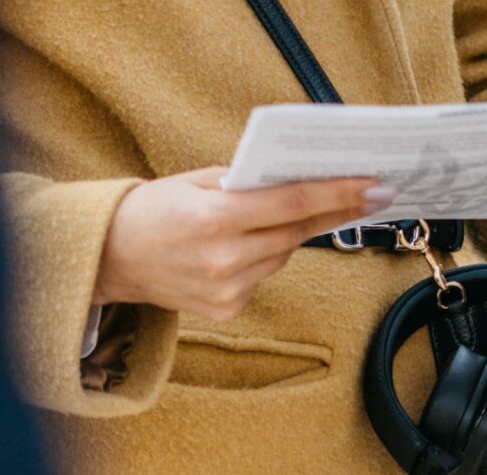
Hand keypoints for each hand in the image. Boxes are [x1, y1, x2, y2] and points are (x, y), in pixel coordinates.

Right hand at [95, 167, 385, 320]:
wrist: (109, 257)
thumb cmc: (156, 207)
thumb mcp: (199, 178)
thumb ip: (250, 181)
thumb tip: (307, 176)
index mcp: (215, 217)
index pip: (294, 203)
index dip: (340, 194)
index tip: (377, 185)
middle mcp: (222, 258)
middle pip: (297, 230)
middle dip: (336, 209)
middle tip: (371, 190)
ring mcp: (225, 290)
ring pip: (284, 253)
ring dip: (294, 231)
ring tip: (299, 209)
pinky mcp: (225, 310)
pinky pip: (264, 275)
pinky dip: (266, 255)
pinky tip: (250, 242)